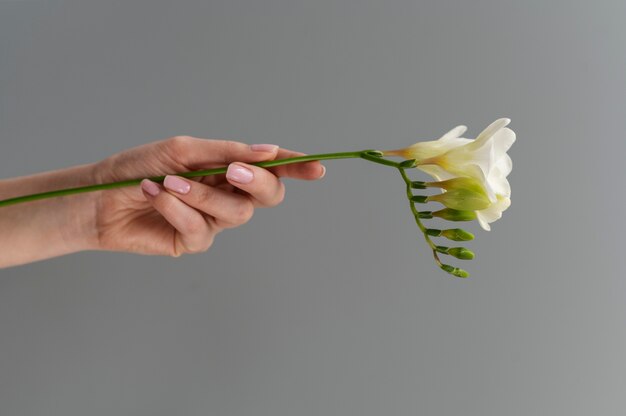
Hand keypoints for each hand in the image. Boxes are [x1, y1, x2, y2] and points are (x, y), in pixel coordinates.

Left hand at [92, 136, 324, 256]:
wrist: (98, 196)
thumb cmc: (139, 166)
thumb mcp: (183, 151)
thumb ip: (226, 153)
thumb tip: (268, 152)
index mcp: (228, 167)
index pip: (271, 166)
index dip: (296, 166)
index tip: (317, 167)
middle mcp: (227, 193)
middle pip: (268, 194)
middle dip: (257, 182)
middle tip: (234, 171)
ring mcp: (213, 219)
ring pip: (235, 213)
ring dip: (202, 195)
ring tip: (168, 183)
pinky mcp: (194, 241)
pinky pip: (202, 229)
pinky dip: (178, 210)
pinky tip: (156, 196)